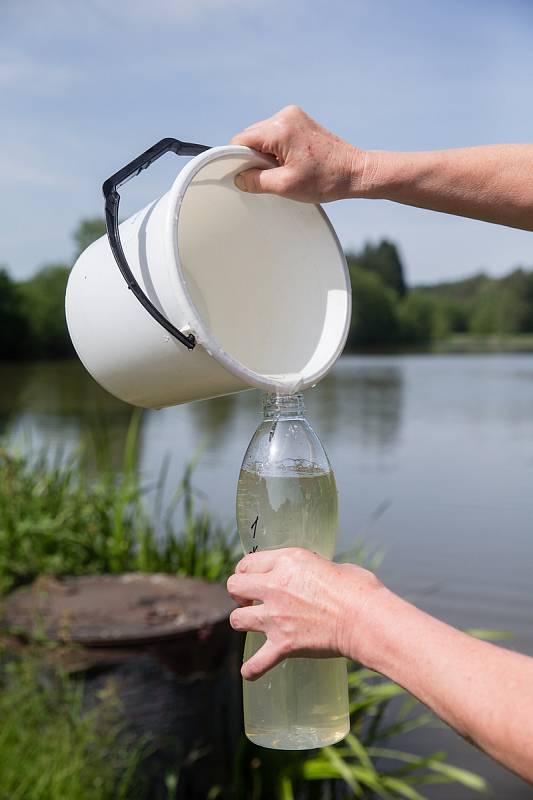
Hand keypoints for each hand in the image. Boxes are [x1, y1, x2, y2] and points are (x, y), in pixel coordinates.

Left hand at [226, 547, 383, 679]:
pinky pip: (257, 662)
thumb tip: (313, 578)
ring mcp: (276, 617)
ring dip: (243, 622)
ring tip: (253, 624)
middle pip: (234, 586)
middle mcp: (275, 587)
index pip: (249, 562)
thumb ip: (311, 571)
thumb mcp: (330, 565)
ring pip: (237, 619)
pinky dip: (253, 669)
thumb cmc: (358, 590)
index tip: (253, 578)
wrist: (365, 619)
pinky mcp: (283, 644)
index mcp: (287, 562)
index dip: (248, 571)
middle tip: (250, 599)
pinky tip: (251, 671)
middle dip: (239, 593)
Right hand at [230, 105, 367, 202]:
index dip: (238, 160)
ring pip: (263, 136)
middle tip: (271, 176)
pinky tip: (290, 162)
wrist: (355, 172)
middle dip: (254, 158)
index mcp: (280, 128)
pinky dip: (276, 150)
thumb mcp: (285, 186)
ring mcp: (294, 115)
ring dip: (266, 154)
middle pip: (251, 136)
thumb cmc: (326, 179)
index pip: (241, 140)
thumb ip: (256, 181)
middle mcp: (285, 115)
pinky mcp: (301, 121)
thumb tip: (238, 178)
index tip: (245, 176)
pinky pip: (276, 134)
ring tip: (284, 170)